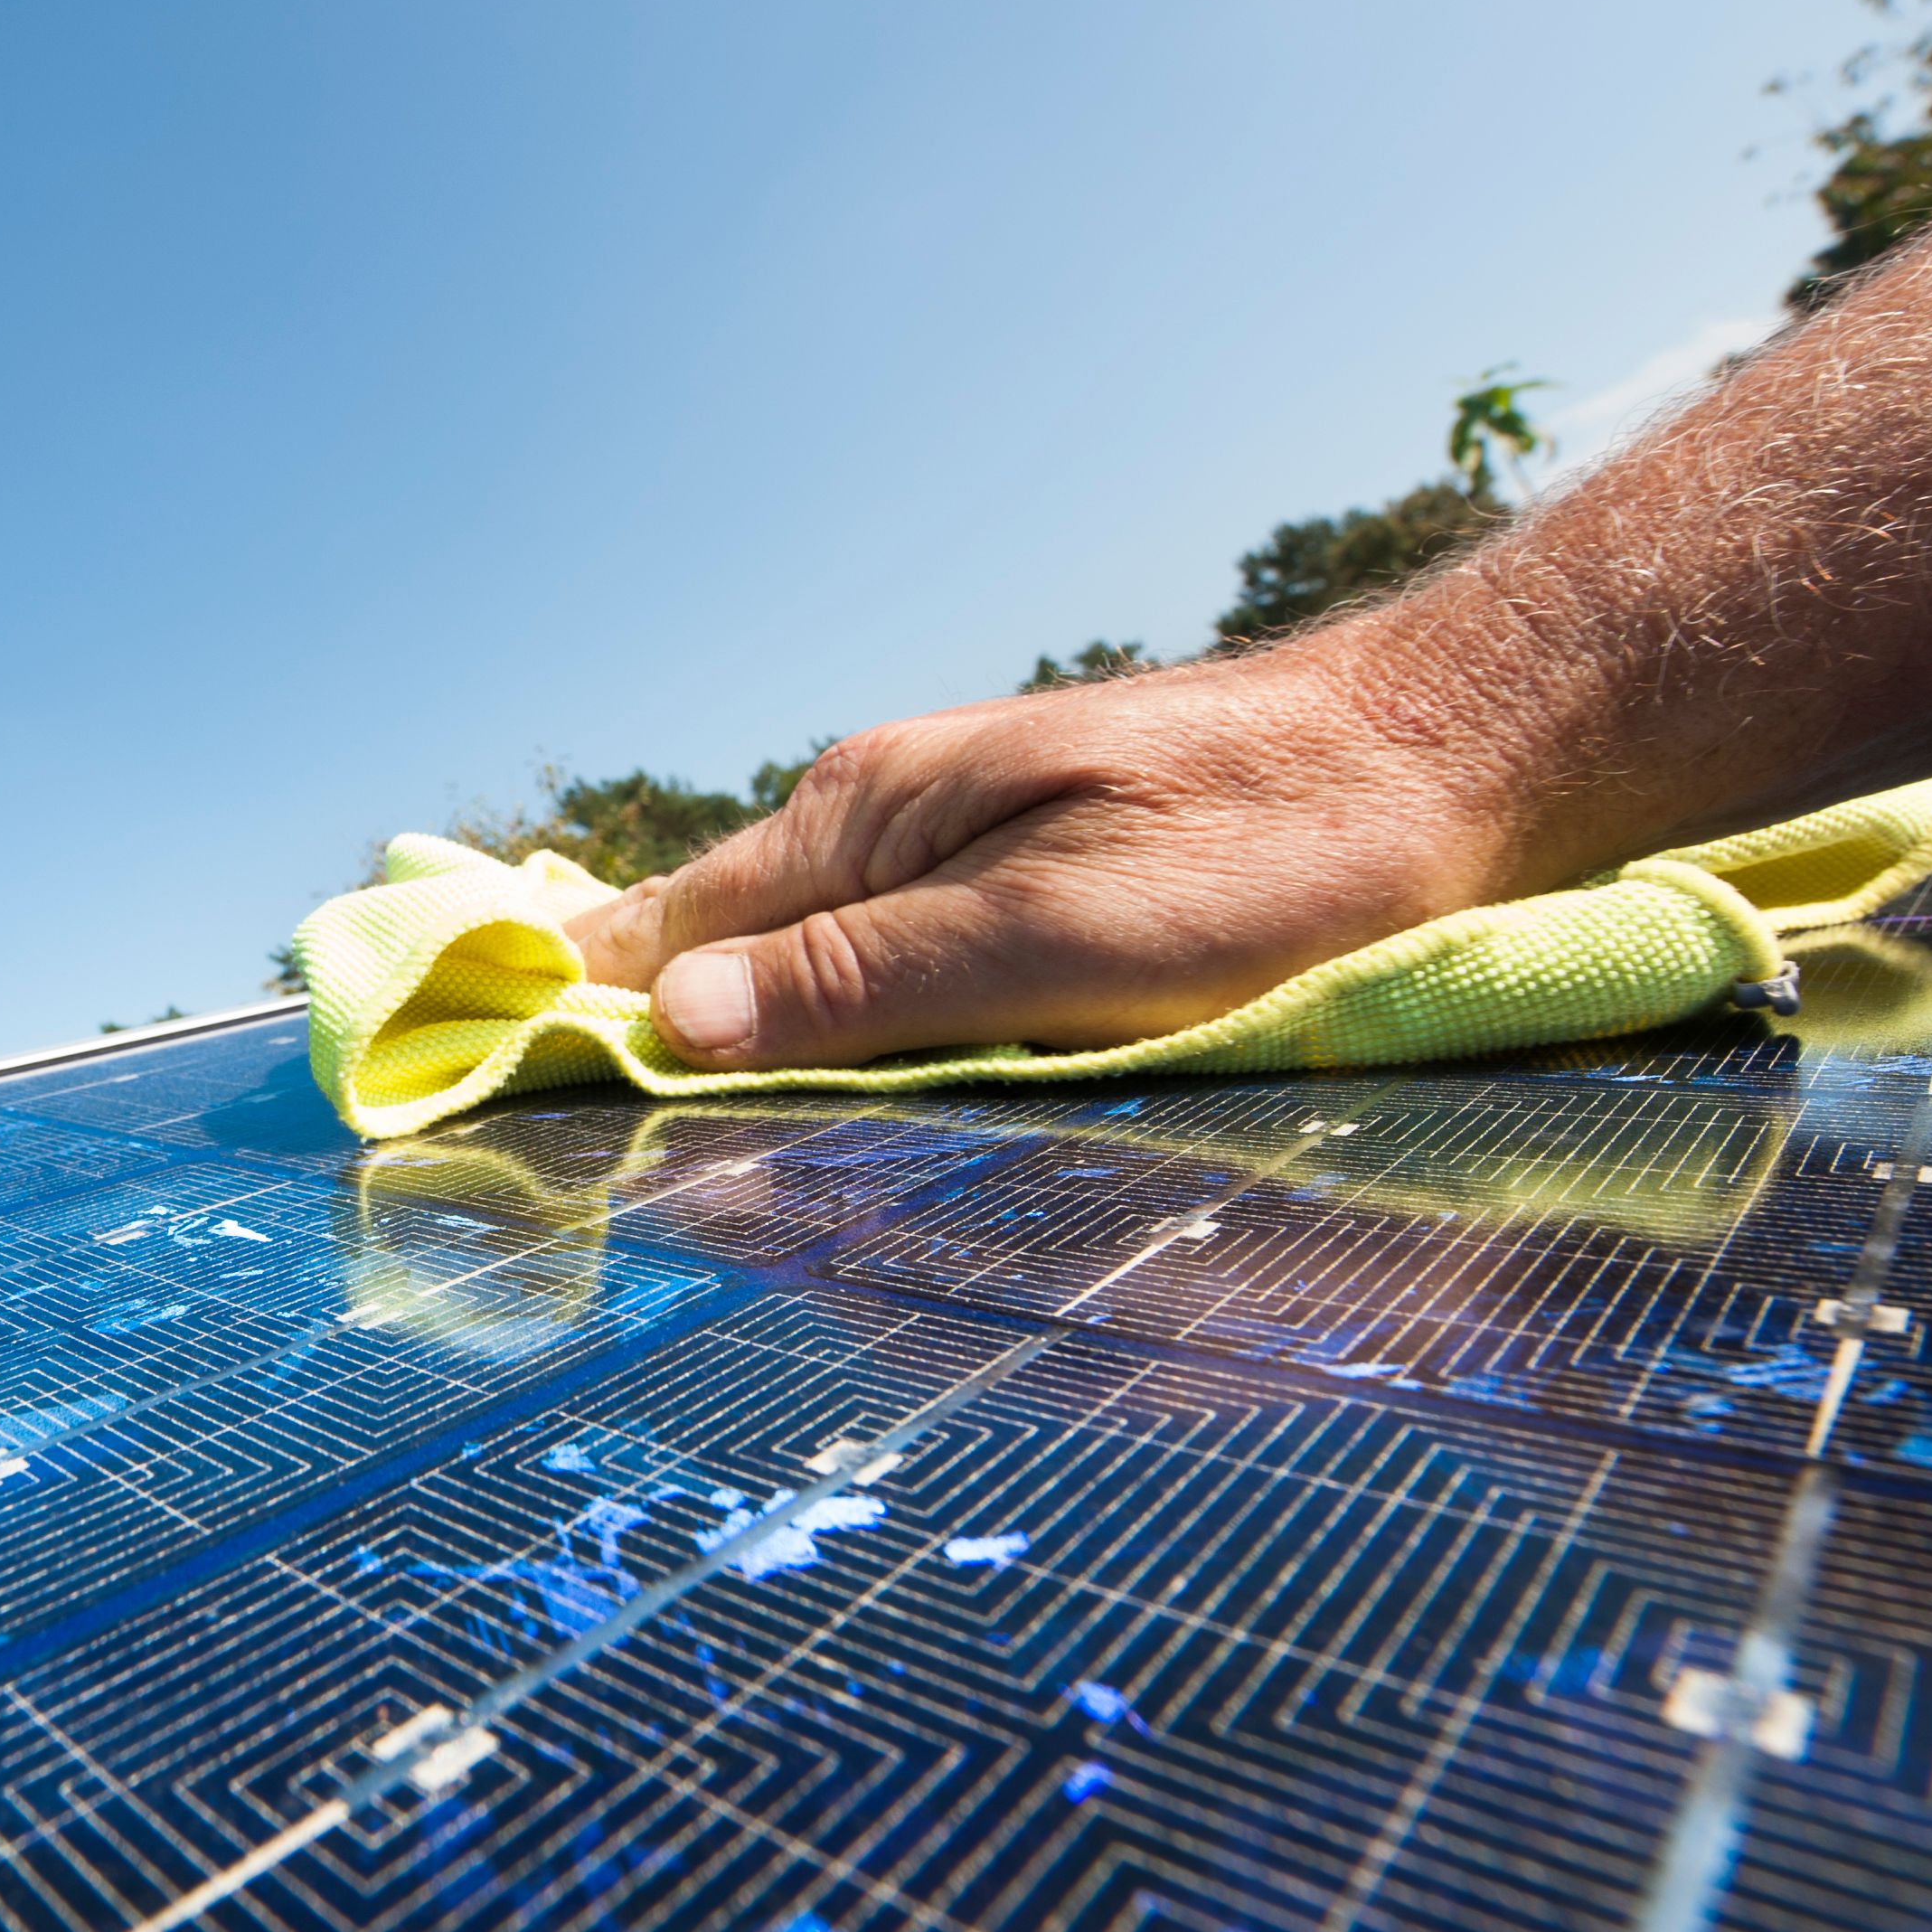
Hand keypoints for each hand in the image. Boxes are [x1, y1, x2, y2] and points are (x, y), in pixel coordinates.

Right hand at [561, 633, 1573, 1066]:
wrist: (1457, 763)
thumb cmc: (1282, 854)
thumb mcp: (1070, 935)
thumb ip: (873, 982)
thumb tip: (671, 1023)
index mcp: (864, 815)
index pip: (658, 934)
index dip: (569, 1018)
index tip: (474, 1109)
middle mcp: (878, 817)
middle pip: (705, 952)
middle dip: (633, 1046)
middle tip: (543, 1168)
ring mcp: (942, 845)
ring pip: (786, 965)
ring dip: (728, 1049)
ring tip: (654, 1151)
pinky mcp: (1010, 879)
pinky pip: (868, 968)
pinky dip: (819, 1033)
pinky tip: (808, 1094)